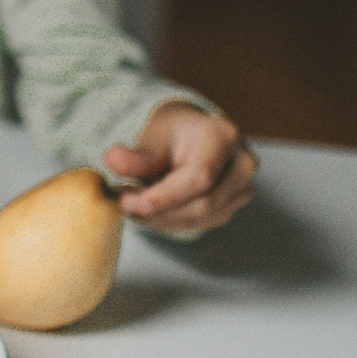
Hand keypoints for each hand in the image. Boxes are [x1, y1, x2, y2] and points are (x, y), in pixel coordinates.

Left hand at [105, 102, 256, 233]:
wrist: (188, 136)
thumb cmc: (171, 133)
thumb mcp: (152, 137)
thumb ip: (136, 155)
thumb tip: (113, 161)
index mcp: (224, 136)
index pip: (200, 177)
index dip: (165, 196)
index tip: (131, 203)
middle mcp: (243, 163)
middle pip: (203, 203)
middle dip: (159, 211)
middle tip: (122, 205)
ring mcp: (243, 187)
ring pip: (202, 219)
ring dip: (162, 220)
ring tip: (131, 207)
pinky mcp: (233, 205)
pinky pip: (202, 224)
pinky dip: (171, 223)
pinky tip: (149, 213)